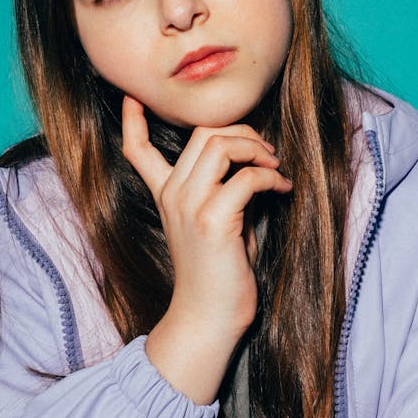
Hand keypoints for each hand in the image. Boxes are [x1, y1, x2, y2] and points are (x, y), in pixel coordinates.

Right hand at [121, 95, 291, 402]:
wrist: (208, 320)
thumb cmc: (219, 275)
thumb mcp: (215, 224)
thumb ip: (223, 190)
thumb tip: (254, 163)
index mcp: (166, 196)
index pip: (137, 150)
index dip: (134, 120)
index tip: (134, 97)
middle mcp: (173, 195)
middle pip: (202, 133)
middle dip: (242, 130)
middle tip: (266, 151)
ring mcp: (190, 206)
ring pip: (221, 144)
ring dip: (256, 147)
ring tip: (274, 165)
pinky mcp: (213, 220)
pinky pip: (245, 177)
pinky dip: (270, 176)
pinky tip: (283, 188)